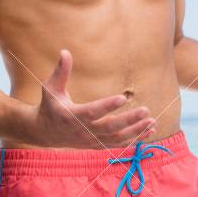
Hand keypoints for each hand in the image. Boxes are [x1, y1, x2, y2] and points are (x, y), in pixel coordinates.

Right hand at [29, 50, 154, 147]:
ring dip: (135, 131)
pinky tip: (149, 130)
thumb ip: (60, 72)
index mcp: (71, 116)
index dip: (107, 106)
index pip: (92, 112)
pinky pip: (118, 144)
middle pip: (109, 128)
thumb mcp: (50, 88)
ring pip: (116, 139)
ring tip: (151, 121)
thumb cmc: (50, 106)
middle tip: (145, 110)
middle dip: (128, 120)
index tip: (123, 98)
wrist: (45, 133)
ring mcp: (91, 141)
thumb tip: (65, 52)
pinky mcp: (97, 145)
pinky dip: (134, 139)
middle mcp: (83, 131)